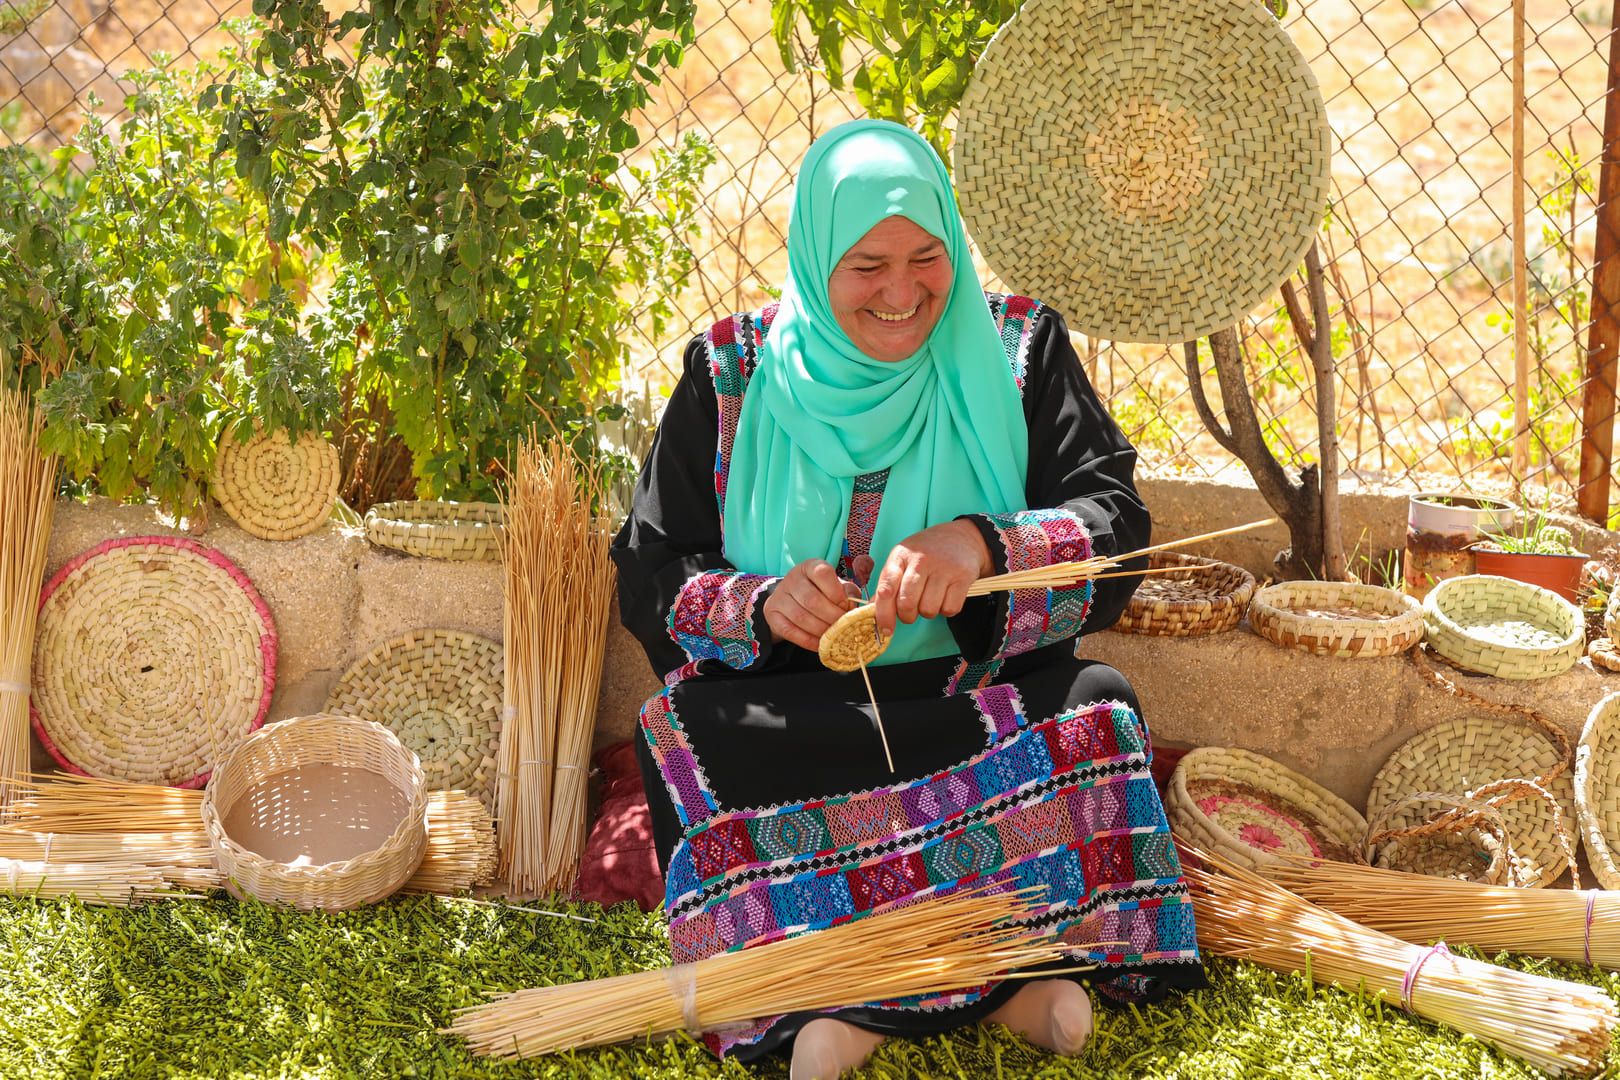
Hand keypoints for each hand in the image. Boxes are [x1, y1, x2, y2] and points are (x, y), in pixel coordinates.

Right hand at [763, 559, 862, 650]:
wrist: (792, 599)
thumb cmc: (822, 592)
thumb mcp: (836, 587)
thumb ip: (848, 594)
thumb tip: (856, 610)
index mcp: (811, 566)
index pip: (823, 574)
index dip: (837, 593)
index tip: (846, 607)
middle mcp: (792, 578)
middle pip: (812, 599)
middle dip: (831, 617)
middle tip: (843, 627)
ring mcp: (779, 595)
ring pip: (800, 617)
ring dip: (820, 630)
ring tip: (833, 637)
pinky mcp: (771, 613)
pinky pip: (789, 631)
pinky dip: (807, 641)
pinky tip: (819, 644)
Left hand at [871, 520, 992, 636]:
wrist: (961, 537)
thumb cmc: (925, 553)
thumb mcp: (903, 559)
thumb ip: (888, 583)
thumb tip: (873, 610)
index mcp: (901, 556)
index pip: (886, 589)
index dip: (883, 614)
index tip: (886, 629)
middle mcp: (921, 560)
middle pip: (907, 604)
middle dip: (907, 616)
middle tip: (911, 612)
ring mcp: (943, 567)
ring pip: (929, 610)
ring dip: (928, 612)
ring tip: (930, 598)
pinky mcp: (963, 576)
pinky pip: (950, 609)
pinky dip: (946, 609)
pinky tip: (945, 596)